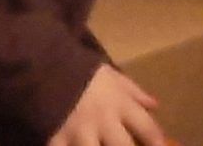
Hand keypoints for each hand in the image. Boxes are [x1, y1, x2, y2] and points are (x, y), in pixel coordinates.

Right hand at [48, 64, 165, 145]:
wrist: (45, 66)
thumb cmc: (81, 72)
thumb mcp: (112, 77)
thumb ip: (134, 93)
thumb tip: (155, 105)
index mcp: (119, 104)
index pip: (147, 128)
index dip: (157, 142)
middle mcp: (104, 121)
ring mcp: (80, 133)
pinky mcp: (56, 140)